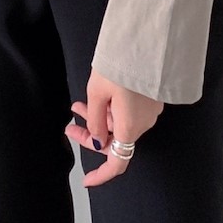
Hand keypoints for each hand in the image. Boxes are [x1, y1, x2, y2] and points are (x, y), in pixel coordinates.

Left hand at [64, 67, 163, 187]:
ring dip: (99, 119)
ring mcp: (150, 110)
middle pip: (115, 140)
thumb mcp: (97, 92)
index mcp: (129, 127)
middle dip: (91, 135)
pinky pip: (130, 112)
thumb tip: (96, 140)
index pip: (117, 163)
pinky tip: (98, 96)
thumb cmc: (120, 65)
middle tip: (70, 126)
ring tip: (77, 105)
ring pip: (120, 123)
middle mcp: (143, 123)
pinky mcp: (153, 96)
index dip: (101, 175)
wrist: (148, 40)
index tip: (86, 181)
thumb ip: (95, 120)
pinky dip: (112, 109)